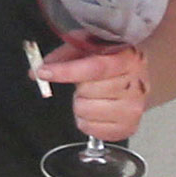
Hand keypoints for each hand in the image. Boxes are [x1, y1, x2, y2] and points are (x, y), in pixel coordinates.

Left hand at [35, 44, 149, 140]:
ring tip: (92, 95)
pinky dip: (85, 121)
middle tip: (87, 82)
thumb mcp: (90, 47)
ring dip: (80, 104)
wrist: (138, 78)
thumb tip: (37, 70)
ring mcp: (134, 108)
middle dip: (78, 86)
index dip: (66, 71)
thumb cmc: (109, 60)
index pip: (94, 67)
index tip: (43, 72)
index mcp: (127, 58)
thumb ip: (64, 55)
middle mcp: (136, 84)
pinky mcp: (129, 128)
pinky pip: (91, 130)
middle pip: (87, 90)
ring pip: (86, 111)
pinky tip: (95, 109)